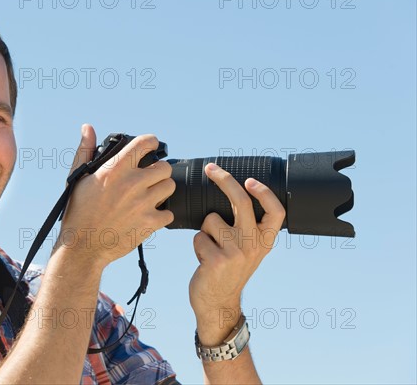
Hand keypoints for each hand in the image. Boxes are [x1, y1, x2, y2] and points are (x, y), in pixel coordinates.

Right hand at [58, 124, 174, 267]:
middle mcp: (132, 184)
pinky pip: (169, 213)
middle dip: (158, 171)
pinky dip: (161, 215)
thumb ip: (85, 150)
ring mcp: (143, 204)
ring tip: (149, 196)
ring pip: (170, 187)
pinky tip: (148, 215)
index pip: (145, 143)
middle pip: (164, 167)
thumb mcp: (78, 178)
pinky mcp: (150, 223)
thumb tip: (88, 128)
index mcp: (115, 169)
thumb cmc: (78, 212)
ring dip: (161, 191)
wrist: (83, 247)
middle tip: (149, 178)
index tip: (151, 147)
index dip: (151, 142)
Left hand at [189, 163, 284, 338]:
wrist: (217, 303)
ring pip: (210, 220)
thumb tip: (231, 194)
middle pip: (240, 202)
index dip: (265, 193)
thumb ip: (246, 228)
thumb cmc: (228, 271)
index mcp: (264, 241)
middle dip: (224, 180)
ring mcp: (236, 252)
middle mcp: (254, 245)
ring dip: (205, 232)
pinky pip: (198, 236)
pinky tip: (205, 261)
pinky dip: (197, 245)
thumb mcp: (247, 251)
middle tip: (210, 169)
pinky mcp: (217, 259)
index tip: (250, 180)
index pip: (275, 212)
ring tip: (211, 249)